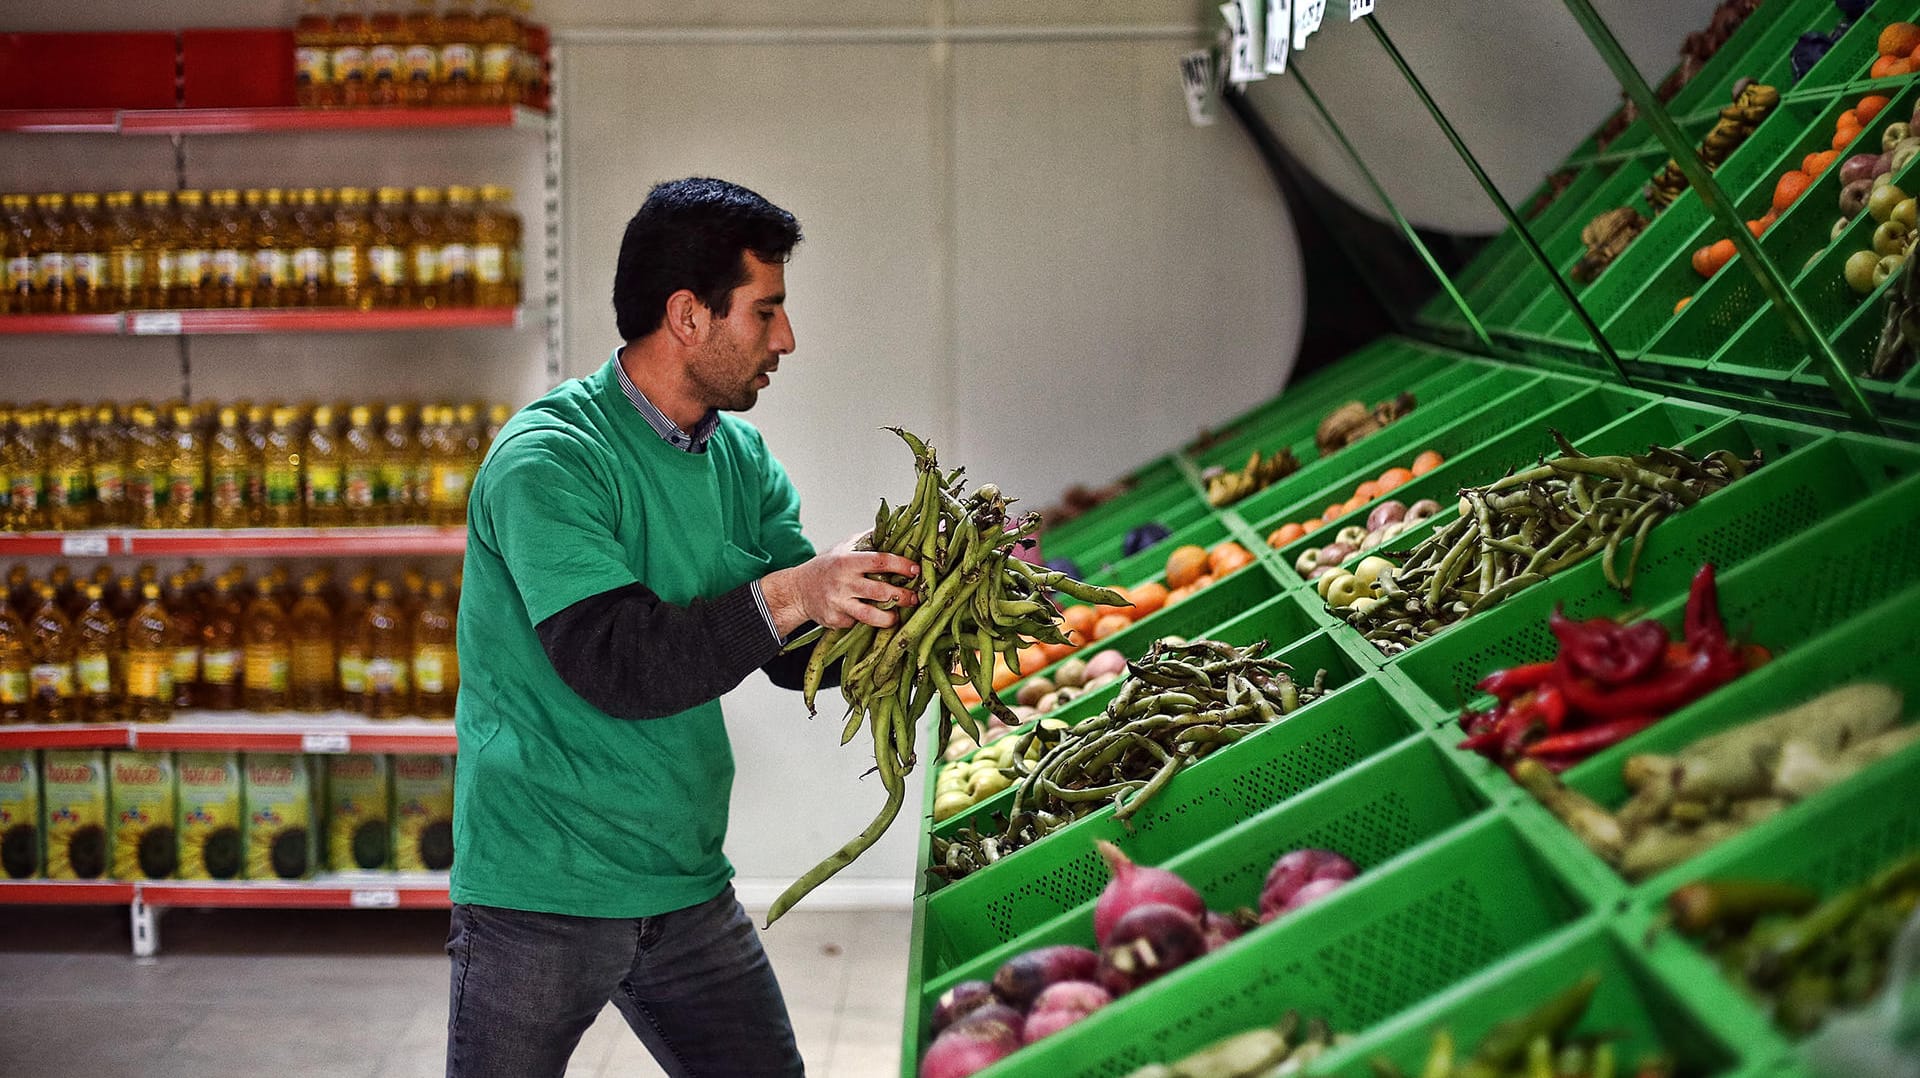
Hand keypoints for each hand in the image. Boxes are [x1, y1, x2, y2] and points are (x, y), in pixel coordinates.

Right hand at [761, 534, 919, 634]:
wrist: (797, 590)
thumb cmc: (826, 567)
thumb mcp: (844, 547)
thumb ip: (868, 540)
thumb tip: (897, 528)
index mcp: (847, 561)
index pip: (880, 561)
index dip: (901, 565)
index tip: (915, 570)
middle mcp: (842, 583)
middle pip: (880, 591)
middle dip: (903, 596)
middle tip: (915, 597)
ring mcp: (838, 604)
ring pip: (871, 616)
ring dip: (889, 618)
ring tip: (897, 615)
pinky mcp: (835, 621)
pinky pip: (857, 623)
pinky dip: (866, 621)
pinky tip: (868, 615)